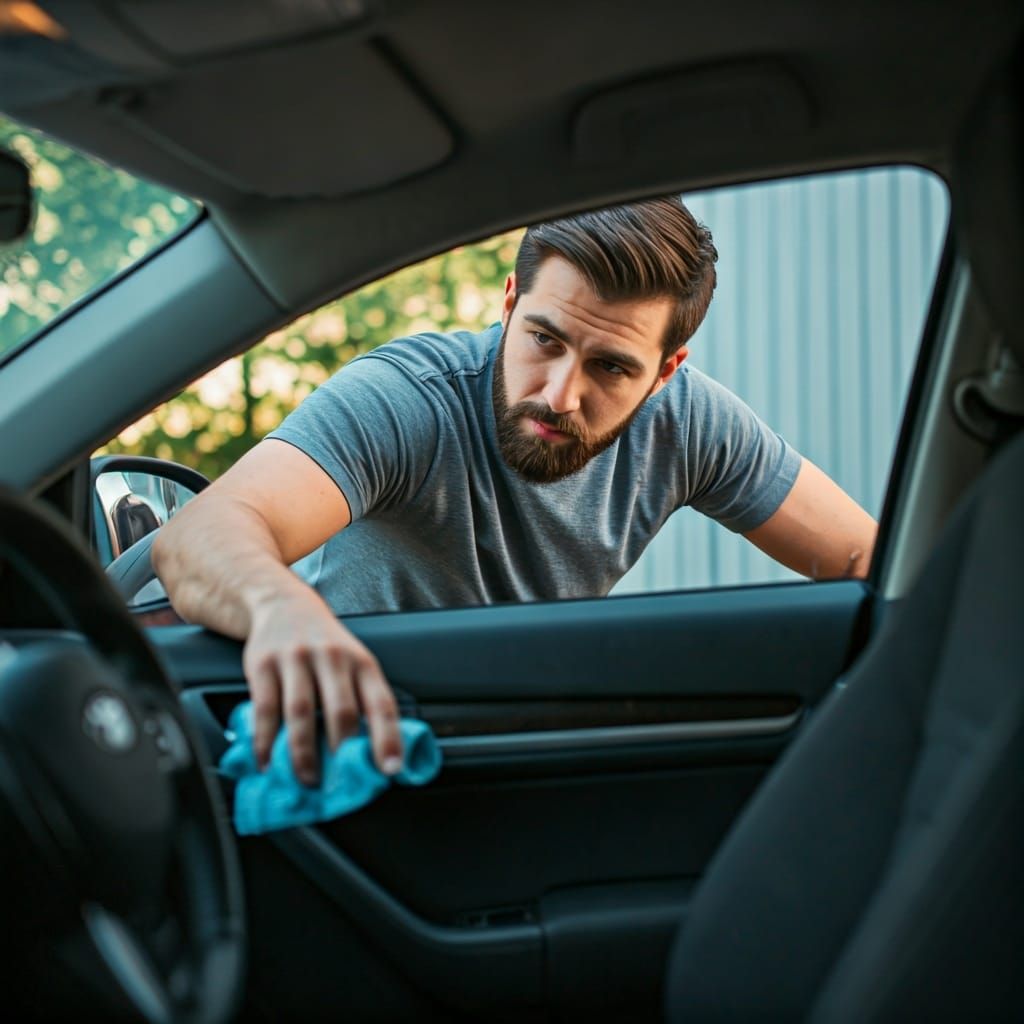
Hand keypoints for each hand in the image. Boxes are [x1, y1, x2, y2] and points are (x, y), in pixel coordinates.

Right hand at [241, 588, 402, 784]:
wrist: (283, 604)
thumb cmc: (326, 643)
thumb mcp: (354, 661)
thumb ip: (362, 700)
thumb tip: (374, 754)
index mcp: (362, 662)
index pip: (381, 703)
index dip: (388, 738)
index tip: (389, 769)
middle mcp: (333, 658)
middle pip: (341, 711)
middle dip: (341, 753)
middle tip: (338, 784)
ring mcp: (296, 659)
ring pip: (302, 714)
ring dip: (303, 754)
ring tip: (306, 779)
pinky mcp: (263, 665)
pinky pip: (265, 709)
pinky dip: (266, 741)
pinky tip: (268, 761)